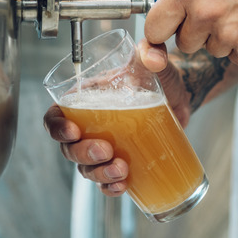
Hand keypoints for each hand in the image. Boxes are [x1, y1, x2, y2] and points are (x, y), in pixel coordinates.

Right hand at [42, 39, 192, 196]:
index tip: (73, 131)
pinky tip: (123, 185)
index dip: (57, 127)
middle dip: (82, 153)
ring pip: (86, 168)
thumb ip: (151, 50)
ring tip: (121, 169)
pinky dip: (111, 187)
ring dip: (98, 173)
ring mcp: (104, 146)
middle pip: (68, 148)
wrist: (181, 95)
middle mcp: (89, 125)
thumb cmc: (158, 76)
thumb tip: (153, 56)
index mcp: (85, 100)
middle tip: (105, 150)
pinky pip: (106, 182)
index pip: (56, 116)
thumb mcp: (152, 61)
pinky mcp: (121, 161)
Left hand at [134, 0, 237, 65]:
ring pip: (210, 51)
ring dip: (222, 39)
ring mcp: (228, 35)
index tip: (169, 27)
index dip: (161, 30)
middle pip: (183, 44)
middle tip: (220, 9)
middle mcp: (205, 13)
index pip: (154, 28)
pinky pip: (234, 58)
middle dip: (197, 32)